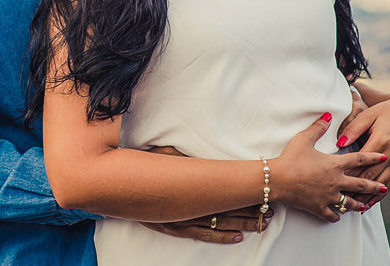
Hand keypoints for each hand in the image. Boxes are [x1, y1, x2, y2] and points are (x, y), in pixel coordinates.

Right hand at [138, 145, 271, 242]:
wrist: (117, 186)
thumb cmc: (142, 167)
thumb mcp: (162, 156)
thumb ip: (181, 157)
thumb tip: (197, 151)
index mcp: (189, 184)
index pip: (223, 190)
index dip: (244, 192)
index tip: (262, 190)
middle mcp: (188, 204)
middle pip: (226, 208)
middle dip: (250, 209)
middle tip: (272, 209)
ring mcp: (182, 219)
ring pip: (218, 223)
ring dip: (241, 224)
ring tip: (262, 224)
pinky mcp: (175, 227)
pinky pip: (201, 234)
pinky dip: (220, 237)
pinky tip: (236, 238)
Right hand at [270, 113, 387, 221]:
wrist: (278, 179)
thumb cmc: (291, 158)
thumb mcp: (304, 139)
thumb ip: (318, 127)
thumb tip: (328, 114)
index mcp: (334, 164)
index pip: (358, 159)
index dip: (372, 157)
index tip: (383, 157)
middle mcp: (336, 181)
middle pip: (360, 184)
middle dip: (374, 186)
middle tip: (383, 187)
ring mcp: (329, 196)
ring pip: (349, 203)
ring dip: (358, 204)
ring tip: (365, 206)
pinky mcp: (319, 207)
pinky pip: (331, 214)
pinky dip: (336, 216)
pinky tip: (338, 217)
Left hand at [336, 92, 389, 206]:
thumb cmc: (383, 111)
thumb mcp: (367, 115)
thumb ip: (352, 129)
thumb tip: (339, 143)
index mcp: (381, 140)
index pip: (362, 162)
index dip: (349, 174)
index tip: (334, 183)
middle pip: (371, 176)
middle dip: (356, 189)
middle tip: (341, 200)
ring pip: (382, 183)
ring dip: (369, 196)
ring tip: (354, 208)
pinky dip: (381, 194)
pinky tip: (372, 202)